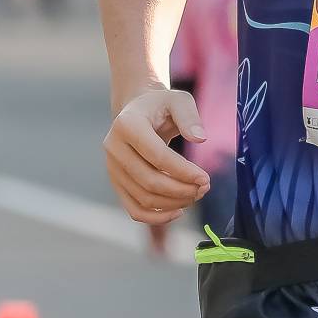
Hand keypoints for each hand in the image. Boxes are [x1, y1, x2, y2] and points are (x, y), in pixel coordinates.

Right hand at [104, 84, 209, 224]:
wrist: (138, 112)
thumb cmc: (161, 106)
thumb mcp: (179, 100)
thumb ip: (190, 116)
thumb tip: (200, 138)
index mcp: (127, 124)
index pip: (157, 156)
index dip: (183, 171)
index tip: (205, 178)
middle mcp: (113, 148)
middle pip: (149, 181)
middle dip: (181, 190)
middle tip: (205, 188)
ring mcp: (112, 168)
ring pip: (143, 198)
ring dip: (174, 203)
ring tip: (196, 194)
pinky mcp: (116, 183)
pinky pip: (134, 209)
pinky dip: (157, 217)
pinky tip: (178, 211)